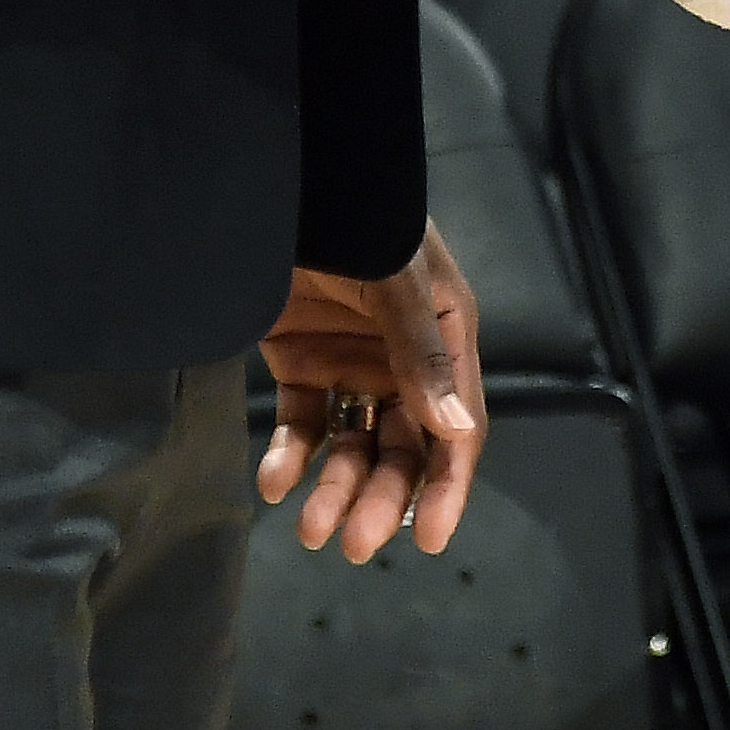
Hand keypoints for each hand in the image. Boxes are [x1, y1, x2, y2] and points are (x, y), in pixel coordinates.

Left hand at [257, 221, 483, 561]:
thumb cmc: (356, 222)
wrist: (278, 185)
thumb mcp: (396, 279)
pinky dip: (289, 455)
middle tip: (352, 544)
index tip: (432, 540)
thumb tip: (454, 434)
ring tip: (307, 526)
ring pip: (352, 445)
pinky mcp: (300, 361)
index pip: (455, 428)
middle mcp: (403, 360)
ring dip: (335, 488)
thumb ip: (422, 353)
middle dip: (381, 498)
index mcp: (445, 338)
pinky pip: (302, 422)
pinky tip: (274, 480)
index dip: (447, 486)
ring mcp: (351, 363)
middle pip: (401, 448)